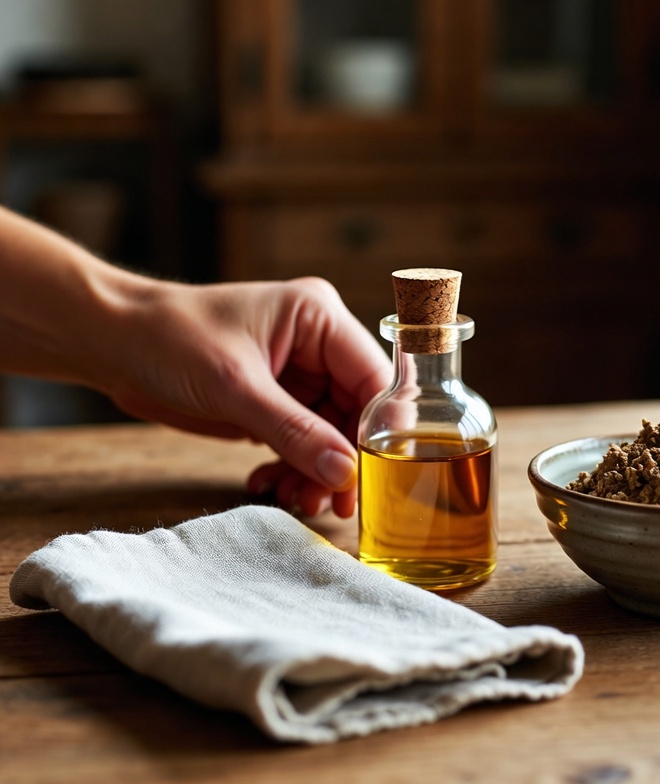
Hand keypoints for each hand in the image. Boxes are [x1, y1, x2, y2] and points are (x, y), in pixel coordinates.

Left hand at [104, 276, 390, 516]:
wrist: (116, 343)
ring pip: (331, 432)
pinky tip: (271, 483)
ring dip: (318, 470)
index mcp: (319, 317)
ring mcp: (299, 373)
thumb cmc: (172, 339)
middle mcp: (318, 343)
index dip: (381, 427)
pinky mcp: (278, 399)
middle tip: (335, 504)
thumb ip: (295, 431)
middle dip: (344, 458)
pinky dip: (294, 467)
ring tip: (298, 501)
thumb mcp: (236, 387)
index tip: (375, 476)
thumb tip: (346, 474)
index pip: (373, 375)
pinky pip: (304, 440)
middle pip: (357, 410)